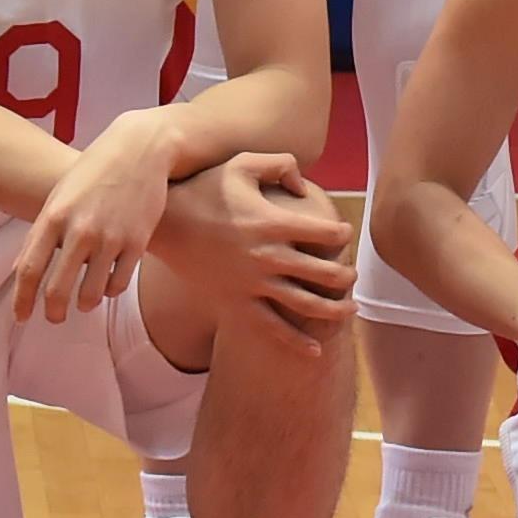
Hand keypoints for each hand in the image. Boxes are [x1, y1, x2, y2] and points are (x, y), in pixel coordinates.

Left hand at [17, 109, 180, 322]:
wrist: (141, 149)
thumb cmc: (94, 172)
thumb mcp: (59, 196)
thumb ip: (39, 233)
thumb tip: (20, 270)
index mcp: (54, 217)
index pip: (29, 270)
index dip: (22, 300)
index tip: (22, 317)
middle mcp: (80, 230)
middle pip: (58, 289)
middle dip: (53, 311)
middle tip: (55, 317)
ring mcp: (111, 238)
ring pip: (91, 294)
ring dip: (84, 304)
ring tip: (83, 303)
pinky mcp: (137, 242)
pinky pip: (118, 283)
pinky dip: (109, 290)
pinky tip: (106, 285)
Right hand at [164, 155, 351, 345]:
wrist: (164, 224)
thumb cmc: (204, 189)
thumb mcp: (241, 164)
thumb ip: (279, 165)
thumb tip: (305, 185)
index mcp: (273, 223)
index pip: (324, 233)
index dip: (342, 234)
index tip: (345, 234)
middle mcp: (267, 256)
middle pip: (322, 273)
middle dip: (345, 276)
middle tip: (353, 275)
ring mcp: (252, 284)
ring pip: (304, 304)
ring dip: (334, 310)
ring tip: (350, 309)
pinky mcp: (236, 303)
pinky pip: (271, 328)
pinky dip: (296, 343)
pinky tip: (316, 352)